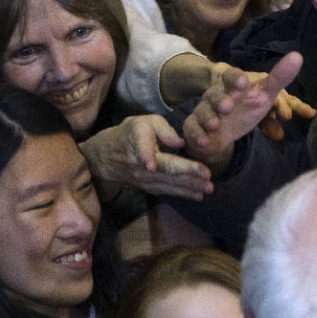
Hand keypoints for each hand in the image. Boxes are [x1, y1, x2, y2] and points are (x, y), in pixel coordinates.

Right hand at [79, 115, 212, 199]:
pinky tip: (198, 195)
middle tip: (207, 178)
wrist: (108, 156)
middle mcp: (141, 164)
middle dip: (186, 175)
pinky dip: (183, 193)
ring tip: (207, 188)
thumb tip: (179, 142)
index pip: (144, 151)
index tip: (151, 165)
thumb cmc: (131, 133)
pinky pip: (167, 191)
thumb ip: (163, 130)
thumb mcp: (144, 122)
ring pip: (168, 183)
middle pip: (164, 171)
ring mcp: (145, 179)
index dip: (146, 156)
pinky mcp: (149, 187)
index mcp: (139, 143)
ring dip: (189, 187)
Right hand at [183, 52, 303, 172]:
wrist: (222, 129)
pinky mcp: (195, 128)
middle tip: (227, 107)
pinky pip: (194, 130)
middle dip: (220, 100)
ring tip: (214, 125)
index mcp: (233, 86)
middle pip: (215, 94)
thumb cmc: (244, 107)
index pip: (232, 76)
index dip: (236, 78)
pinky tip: (206, 142)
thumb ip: (279, 78)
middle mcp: (216, 96)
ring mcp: (204, 112)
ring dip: (208, 117)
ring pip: (203, 112)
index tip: (243, 83)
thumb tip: (298, 56)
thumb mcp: (264, 94)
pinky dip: (199, 136)